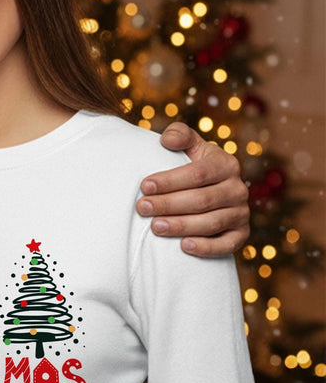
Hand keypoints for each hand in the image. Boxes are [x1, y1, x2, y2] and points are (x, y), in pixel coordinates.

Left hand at [137, 122, 248, 256]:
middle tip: (142, 207)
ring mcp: (241, 213)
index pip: (197, 174)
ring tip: (155, 227)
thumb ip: (179, 135)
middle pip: (201, 200)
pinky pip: (227, 245)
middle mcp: (238, 189)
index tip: (144, 185)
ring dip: (182, 226)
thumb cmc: (191, 165)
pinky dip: (207, 247)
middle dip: (168, 204)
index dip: (170, 180)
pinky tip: (184, 247)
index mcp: (226, 165)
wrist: (210, 190)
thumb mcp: (189, 146)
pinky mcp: (241, 234)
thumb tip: (167, 140)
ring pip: (211, 222)